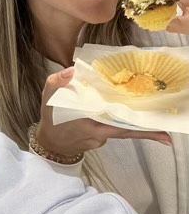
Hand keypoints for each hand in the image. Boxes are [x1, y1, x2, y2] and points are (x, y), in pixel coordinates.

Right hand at [36, 68, 171, 157]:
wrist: (49, 142)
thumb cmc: (50, 118)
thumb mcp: (47, 96)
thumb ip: (58, 82)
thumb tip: (72, 70)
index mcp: (90, 124)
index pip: (119, 126)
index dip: (138, 129)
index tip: (159, 134)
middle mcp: (99, 134)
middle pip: (126, 130)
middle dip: (147, 132)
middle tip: (166, 134)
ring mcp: (100, 140)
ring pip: (119, 128)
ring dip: (131, 123)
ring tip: (151, 123)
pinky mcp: (100, 140)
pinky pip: (111, 129)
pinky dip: (116, 122)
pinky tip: (119, 114)